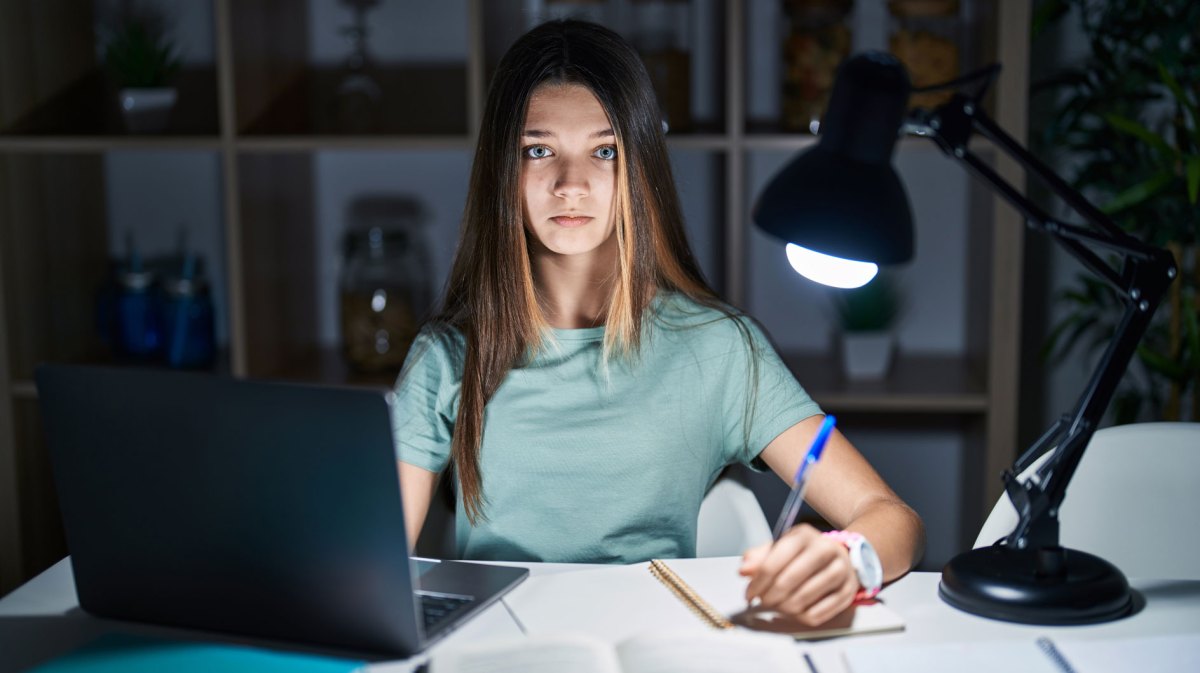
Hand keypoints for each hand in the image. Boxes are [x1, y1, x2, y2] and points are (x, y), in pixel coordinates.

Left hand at [738, 524, 859, 625]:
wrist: (840, 556)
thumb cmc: (804, 554)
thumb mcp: (781, 547)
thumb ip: (759, 557)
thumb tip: (744, 570)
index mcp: (804, 535)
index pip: (773, 562)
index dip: (757, 582)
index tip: (749, 593)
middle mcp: (825, 549)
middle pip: (787, 582)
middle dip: (769, 596)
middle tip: (763, 600)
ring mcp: (840, 571)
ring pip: (802, 600)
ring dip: (783, 608)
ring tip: (778, 605)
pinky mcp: (848, 592)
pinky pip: (817, 614)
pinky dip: (800, 617)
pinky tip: (795, 611)